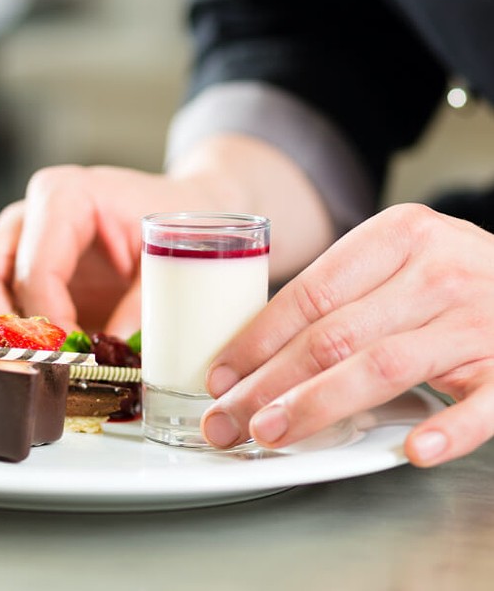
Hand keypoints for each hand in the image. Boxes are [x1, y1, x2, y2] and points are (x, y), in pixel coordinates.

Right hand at [0, 164, 211, 341]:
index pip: (34, 270)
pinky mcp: (3, 267)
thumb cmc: (168, 218)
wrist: (168, 204)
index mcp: (64, 198)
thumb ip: (142, 305)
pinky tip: (24, 349)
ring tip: (34, 358)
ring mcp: (7, 241)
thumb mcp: (167, 256)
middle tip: (41, 362)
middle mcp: (23, 217)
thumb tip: (107, 354)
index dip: (47, 323)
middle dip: (0, 332)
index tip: (72, 353)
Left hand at [201, 203, 493, 466]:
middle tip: (225, 418)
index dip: (257, 339)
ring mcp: (477, 318)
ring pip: (383, 365)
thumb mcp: (396, 259)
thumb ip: (341, 295)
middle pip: (333, 335)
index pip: (309, 294)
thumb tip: (260, 351)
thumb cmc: (450, 274)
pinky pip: (482, 401)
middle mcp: (435, 271)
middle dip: (268, 383)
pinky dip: (449, 428)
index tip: (220, 376)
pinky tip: (412, 450)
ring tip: (271, 432)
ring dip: (319, 404)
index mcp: (395, 237)